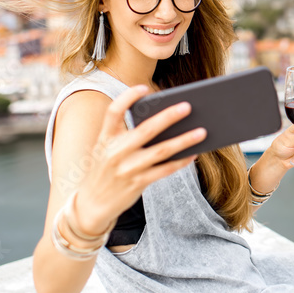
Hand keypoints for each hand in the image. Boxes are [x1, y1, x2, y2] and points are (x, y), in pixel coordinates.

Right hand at [73, 85, 205, 232]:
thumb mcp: (107, 149)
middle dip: (168, 116)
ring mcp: (127, 169)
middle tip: (188, 106)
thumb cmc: (106, 169)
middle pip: (146, 129)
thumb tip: (166, 122)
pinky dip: (181, 161)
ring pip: (161, 150)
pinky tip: (193, 153)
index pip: (113, 112)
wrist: (91, 204)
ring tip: (202, 131)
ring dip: (184, 140)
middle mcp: (115, 152)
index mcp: (105, 138)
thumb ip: (127, 136)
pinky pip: (164, 169)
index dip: (128, 98)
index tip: (144, 88)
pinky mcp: (137, 183)